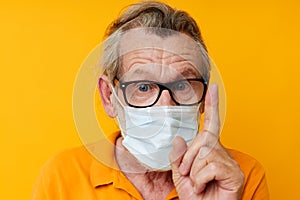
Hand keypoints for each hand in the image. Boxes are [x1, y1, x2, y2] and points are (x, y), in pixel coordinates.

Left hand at [169, 84, 243, 199]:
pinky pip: (209, 165)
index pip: (211, 123)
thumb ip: (178, 156)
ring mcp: (229, 162)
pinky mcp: (234, 173)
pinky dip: (199, 178)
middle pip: (202, 139)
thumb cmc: (195, 194)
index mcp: (209, 149)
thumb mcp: (180, 174)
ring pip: (204, 152)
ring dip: (193, 170)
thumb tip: (180, 138)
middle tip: (188, 174)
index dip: (212, 105)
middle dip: (189, 157)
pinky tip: (204, 186)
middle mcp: (222, 152)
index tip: (212, 88)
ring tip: (197, 183)